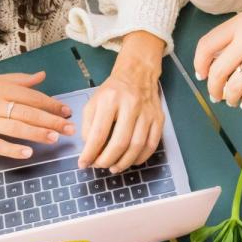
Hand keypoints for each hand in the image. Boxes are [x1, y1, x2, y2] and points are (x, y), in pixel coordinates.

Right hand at [0, 72, 74, 158]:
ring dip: (36, 134)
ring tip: (54, 139)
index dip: (51, 105)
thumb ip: (18, 80)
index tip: (66, 112)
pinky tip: (27, 153)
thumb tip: (41, 76)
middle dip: (51, 121)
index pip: (31, 96)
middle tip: (68, 128)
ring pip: (14, 127)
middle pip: (27, 112)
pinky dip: (12, 149)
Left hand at [78, 32, 165, 172]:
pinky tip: (131, 161)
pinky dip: (140, 158)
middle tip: (99, 166)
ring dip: (124, 162)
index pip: (99, 133)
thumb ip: (88, 126)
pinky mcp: (159, 118)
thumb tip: (90, 150)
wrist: (137, 74)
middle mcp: (130, 105)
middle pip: (120, 142)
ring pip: (137, 146)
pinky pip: (152, 144)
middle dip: (107, 160)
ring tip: (113, 167)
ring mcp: (147, 112)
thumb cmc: (112, 91)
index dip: (90, 153)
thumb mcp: (93, 102)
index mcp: (110, 100)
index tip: (83, 163)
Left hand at [194, 0, 241, 109]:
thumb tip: (225, 55)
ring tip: (232, 100)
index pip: (207, 45)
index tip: (201, 74)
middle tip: (216, 95)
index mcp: (240, 22)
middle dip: (214, 88)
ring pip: (235, 85)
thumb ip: (241, 31)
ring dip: (230, 97)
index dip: (200, 64)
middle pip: (218, 71)